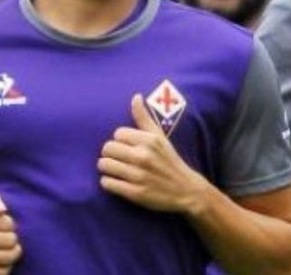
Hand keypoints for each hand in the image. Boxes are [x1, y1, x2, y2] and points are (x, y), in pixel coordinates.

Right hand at [0, 191, 21, 274]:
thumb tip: (1, 210)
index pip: (5, 222)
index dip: (10, 223)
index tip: (6, 224)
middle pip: (7, 240)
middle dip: (13, 239)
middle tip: (11, 238)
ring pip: (5, 258)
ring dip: (13, 254)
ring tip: (11, 249)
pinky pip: (0, 272)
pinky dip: (6, 267)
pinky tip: (3, 261)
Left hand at [98, 95, 206, 212]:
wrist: (187, 191)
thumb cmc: (169, 160)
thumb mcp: (160, 137)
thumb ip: (144, 117)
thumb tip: (135, 96)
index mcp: (148, 141)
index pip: (117, 134)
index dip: (120, 141)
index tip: (128, 148)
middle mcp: (143, 156)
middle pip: (107, 148)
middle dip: (110, 154)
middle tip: (119, 159)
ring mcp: (139, 175)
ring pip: (104, 165)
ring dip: (106, 168)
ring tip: (116, 170)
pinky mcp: (135, 193)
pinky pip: (107, 183)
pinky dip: (108, 183)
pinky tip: (117, 182)